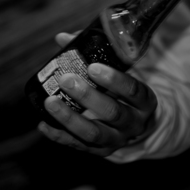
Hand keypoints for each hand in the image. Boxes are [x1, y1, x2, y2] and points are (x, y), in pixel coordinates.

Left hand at [37, 31, 157, 155]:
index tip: (93, 67)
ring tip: (50, 102)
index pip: (133, 90)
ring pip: (94, 133)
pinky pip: (79, 146)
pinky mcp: (101, 152)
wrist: (141, 126)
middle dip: (87, 96)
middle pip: (112, 113)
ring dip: (70, 118)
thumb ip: (98, 54)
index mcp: (145, 101)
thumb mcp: (124, 73)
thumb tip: (63, 38)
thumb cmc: (127, 92)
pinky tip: (43, 124)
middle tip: (66, 80)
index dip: (114, 80)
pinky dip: (60, 135)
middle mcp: (134, 123)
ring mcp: (118, 140)